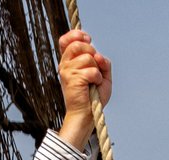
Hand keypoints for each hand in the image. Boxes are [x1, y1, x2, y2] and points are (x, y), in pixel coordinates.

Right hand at [57, 30, 111, 150]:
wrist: (86, 115)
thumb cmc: (93, 97)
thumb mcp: (102, 75)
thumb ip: (103, 62)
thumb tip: (99, 55)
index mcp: (69, 62)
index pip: (66, 40)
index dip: (77, 35)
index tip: (88, 40)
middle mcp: (65, 64)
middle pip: (78, 45)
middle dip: (92, 52)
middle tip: (95, 67)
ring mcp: (67, 71)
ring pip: (87, 57)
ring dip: (96, 68)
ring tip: (94, 80)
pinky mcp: (72, 79)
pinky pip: (92, 70)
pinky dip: (97, 78)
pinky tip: (94, 85)